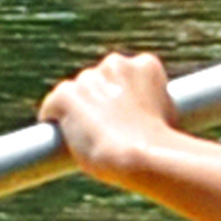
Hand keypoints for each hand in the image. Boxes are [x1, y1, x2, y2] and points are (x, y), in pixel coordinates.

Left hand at [42, 47, 186, 175]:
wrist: (142, 156)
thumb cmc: (161, 146)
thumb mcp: (167, 117)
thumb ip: (152, 107)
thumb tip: (149, 119)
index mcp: (145, 65)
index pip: (126, 76)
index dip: (124, 97)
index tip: (124, 116)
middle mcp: (115, 63)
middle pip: (98, 81)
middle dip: (99, 102)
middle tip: (106, 130)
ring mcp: (88, 78)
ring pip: (75, 94)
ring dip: (78, 111)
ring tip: (87, 139)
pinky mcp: (66, 95)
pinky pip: (52, 105)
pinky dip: (53, 119)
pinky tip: (60, 138)